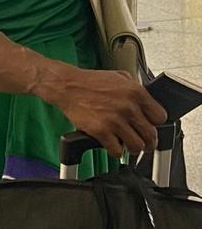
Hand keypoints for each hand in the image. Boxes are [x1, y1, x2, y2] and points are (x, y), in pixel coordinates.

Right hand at [48, 66, 166, 157]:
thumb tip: (146, 102)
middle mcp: (128, 107)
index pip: (160, 117)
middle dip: (148, 141)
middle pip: (151, 135)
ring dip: (133, 148)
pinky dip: (116, 151)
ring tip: (127, 145)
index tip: (150, 125)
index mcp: (135, 92)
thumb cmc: (90, 81)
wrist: (67, 86)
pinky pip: (117, 151)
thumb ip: (135, 88)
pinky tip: (112, 144)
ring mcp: (114, 120)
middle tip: (143, 142)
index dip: (155, 123)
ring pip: (137, 146)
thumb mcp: (118, 76)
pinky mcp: (101, 131)